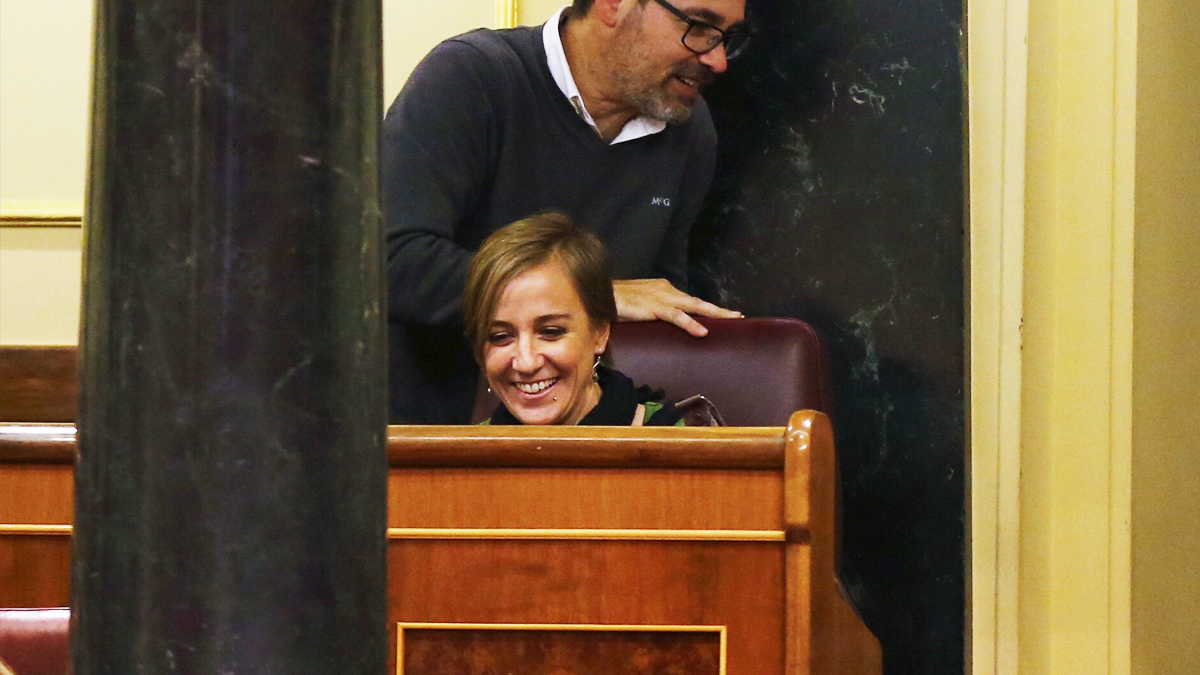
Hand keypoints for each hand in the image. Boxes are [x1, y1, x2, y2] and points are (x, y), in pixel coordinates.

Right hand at [613, 278, 742, 336]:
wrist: (601, 295)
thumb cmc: (616, 302)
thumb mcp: (639, 307)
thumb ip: (652, 314)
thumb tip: (661, 325)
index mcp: (663, 290)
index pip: (689, 301)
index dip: (705, 309)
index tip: (722, 315)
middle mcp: (666, 290)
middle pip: (697, 302)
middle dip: (718, 310)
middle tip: (738, 315)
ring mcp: (661, 298)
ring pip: (693, 306)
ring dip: (713, 314)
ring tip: (731, 319)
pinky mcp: (654, 307)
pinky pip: (676, 317)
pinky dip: (691, 324)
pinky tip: (703, 332)